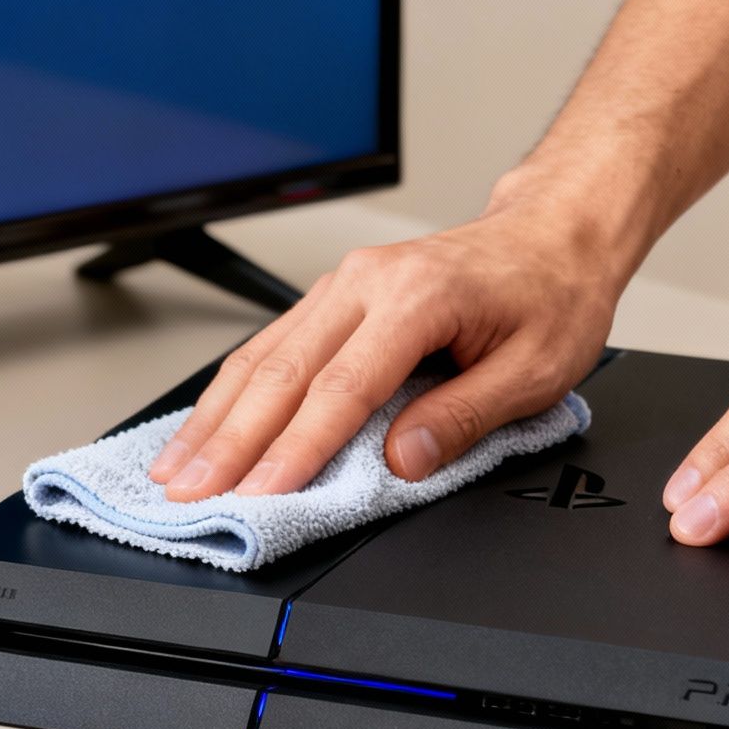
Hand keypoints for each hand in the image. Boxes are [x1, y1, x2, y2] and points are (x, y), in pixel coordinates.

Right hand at [149, 201, 631, 500]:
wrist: (552, 235)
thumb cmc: (549, 295)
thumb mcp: (535, 369)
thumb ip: (465, 416)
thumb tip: (403, 461)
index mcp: (417, 297)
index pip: (342, 388)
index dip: (296, 448)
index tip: (261, 492)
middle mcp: (368, 281)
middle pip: (282, 371)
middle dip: (230, 440)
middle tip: (191, 493)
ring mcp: (345, 284)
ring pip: (263, 355)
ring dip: (216, 418)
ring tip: (176, 469)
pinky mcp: (336, 296)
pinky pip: (272, 344)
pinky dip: (234, 390)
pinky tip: (207, 424)